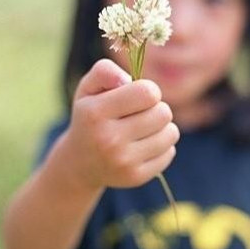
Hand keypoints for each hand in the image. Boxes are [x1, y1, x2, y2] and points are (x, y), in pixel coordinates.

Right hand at [63, 59, 178, 188]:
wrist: (79, 163)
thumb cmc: (90, 117)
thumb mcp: (88, 88)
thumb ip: (104, 71)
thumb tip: (126, 80)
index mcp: (95, 113)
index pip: (148, 93)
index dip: (148, 90)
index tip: (138, 96)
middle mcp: (108, 139)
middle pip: (163, 113)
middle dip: (157, 108)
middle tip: (142, 114)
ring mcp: (123, 161)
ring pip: (170, 133)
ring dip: (162, 127)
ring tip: (145, 128)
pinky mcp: (135, 177)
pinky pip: (169, 153)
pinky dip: (162, 147)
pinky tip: (144, 146)